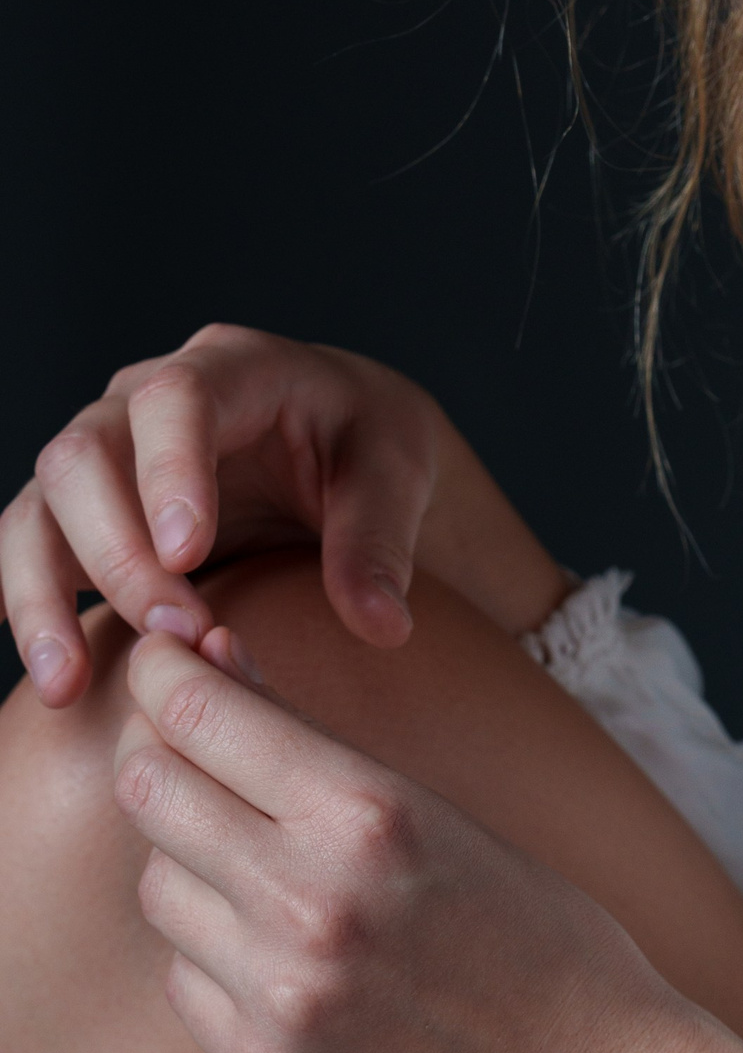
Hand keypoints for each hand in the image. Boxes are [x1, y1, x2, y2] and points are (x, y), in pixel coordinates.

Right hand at [3, 326, 569, 705]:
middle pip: (84, 455)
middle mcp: (146, 400)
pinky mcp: (84, 512)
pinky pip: (29, 549)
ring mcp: (106, 453)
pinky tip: (47, 670)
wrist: (341, 453)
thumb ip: (379, 541)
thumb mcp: (396, 476)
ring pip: (39, 508)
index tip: (186, 554)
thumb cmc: (367, 447)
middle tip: (174, 635)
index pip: (175, 399)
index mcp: (234, 368)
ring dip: (46, 595)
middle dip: (118, 552)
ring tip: (71, 684)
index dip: (168, 472)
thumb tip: (381, 624)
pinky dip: (25, 605)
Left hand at [116, 630, 742, 1052]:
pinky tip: (282, 953)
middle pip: (150, 790)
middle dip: (155, 753)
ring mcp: (279, 994)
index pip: (199, 713)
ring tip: (258, 864)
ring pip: (159, 887)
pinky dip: (214, 953)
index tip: (162, 658)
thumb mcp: (441, 814)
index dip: (161, 672)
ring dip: (187, 860)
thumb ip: (318, 750)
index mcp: (369, 811)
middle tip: (182, 744)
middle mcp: (308, 898)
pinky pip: (186, 980)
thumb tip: (213, 664)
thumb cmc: (536, 935)